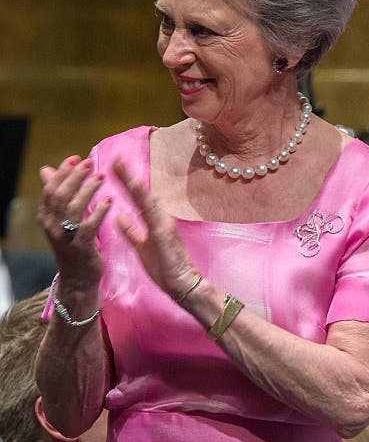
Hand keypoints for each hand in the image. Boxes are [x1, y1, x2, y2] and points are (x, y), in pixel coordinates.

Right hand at [37, 156, 111, 301]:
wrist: (78, 277)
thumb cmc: (73, 244)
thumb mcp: (61, 219)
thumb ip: (57, 195)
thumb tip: (46, 170)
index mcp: (46, 217)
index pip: (50, 189)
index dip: (62, 172)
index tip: (76, 157)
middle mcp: (51, 225)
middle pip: (59, 195)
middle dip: (74, 176)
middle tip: (90, 163)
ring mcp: (65, 237)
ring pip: (72, 208)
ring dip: (87, 190)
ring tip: (101, 177)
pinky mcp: (81, 246)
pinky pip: (89, 226)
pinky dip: (99, 211)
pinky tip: (110, 200)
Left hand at [112, 161, 199, 300]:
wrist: (182, 284)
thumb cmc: (164, 268)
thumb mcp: (141, 247)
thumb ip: (131, 231)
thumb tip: (119, 216)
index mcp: (153, 220)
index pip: (137, 198)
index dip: (125, 182)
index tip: (113, 165)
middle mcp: (160, 218)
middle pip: (141, 193)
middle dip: (128, 176)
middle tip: (115, 157)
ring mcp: (163, 224)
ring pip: (146, 199)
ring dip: (134, 183)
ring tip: (122, 168)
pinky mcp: (164, 233)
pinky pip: (151, 215)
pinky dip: (143, 201)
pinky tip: (136, 191)